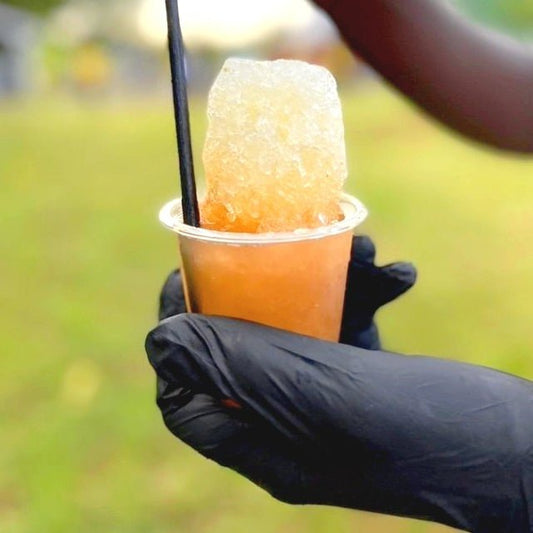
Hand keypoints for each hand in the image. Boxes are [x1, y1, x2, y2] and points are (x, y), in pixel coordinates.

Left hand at [147, 237, 532, 530]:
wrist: (514, 454)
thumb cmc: (418, 431)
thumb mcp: (314, 393)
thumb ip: (233, 367)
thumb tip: (161, 340)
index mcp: (262, 442)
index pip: (186, 395)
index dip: (175, 336)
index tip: (186, 278)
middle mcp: (286, 425)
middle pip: (237, 354)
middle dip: (244, 296)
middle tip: (251, 249)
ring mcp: (326, 404)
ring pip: (295, 332)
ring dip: (319, 284)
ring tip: (358, 251)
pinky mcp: (362, 380)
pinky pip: (342, 328)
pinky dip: (360, 295)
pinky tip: (392, 272)